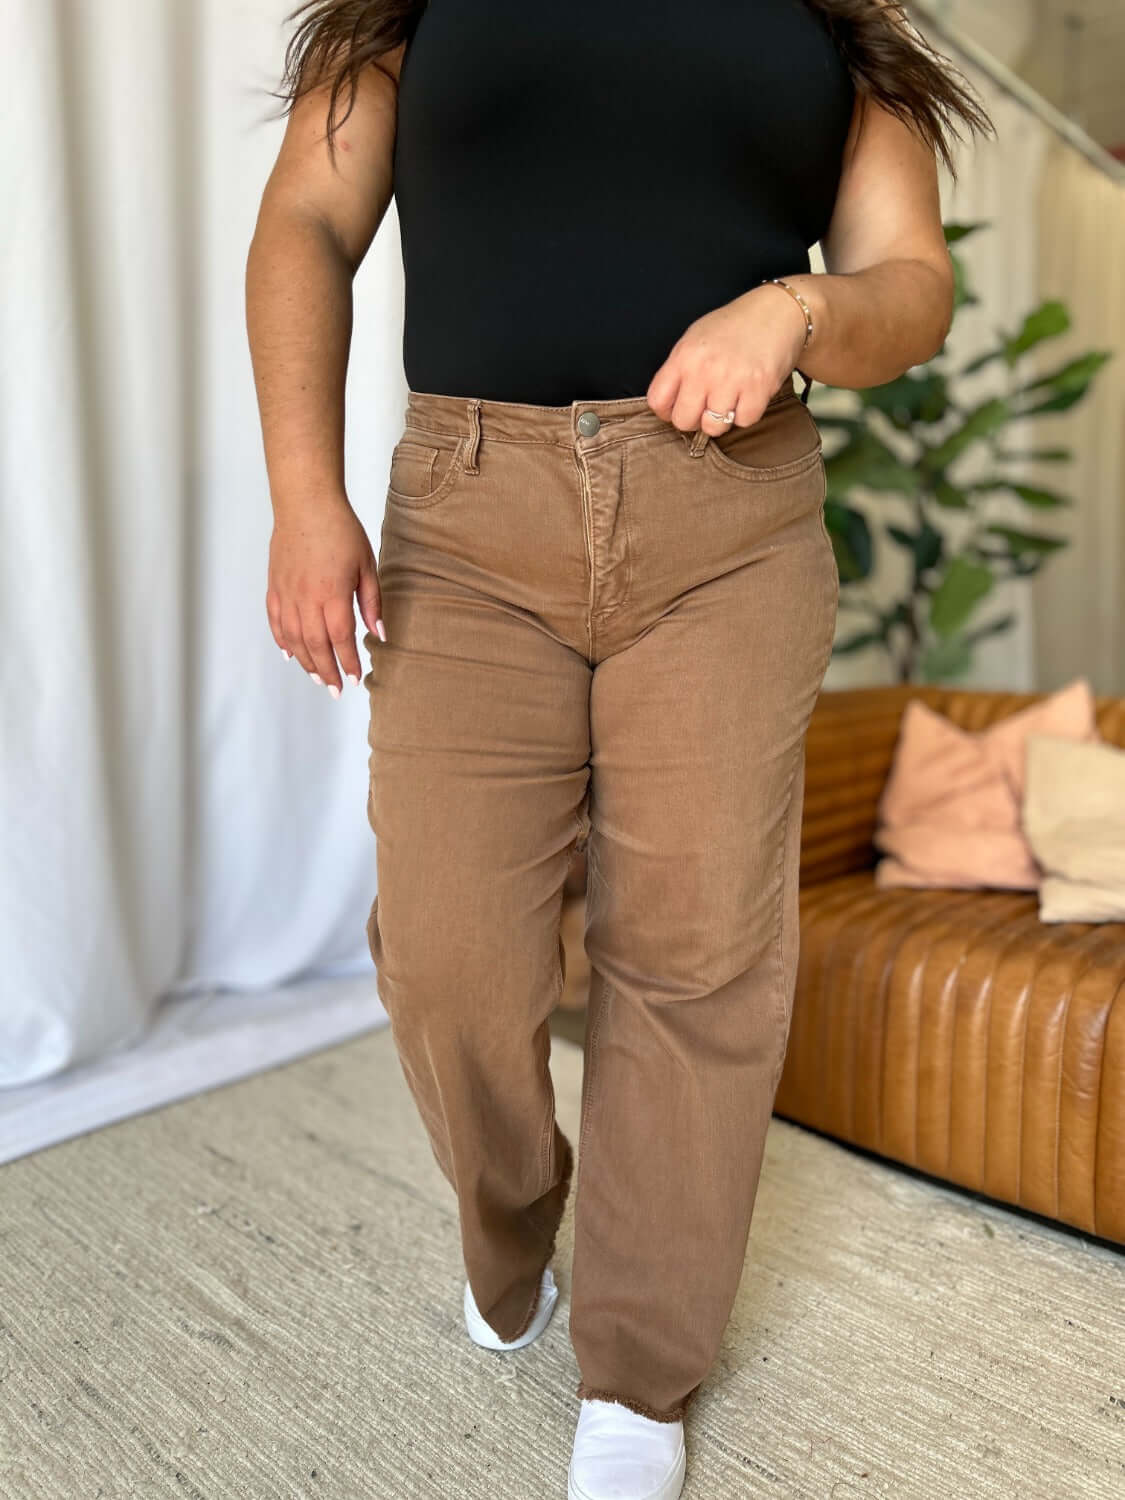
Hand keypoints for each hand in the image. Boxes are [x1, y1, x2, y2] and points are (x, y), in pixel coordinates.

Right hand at [267, 492, 383, 696]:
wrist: (306, 504)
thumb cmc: (340, 530)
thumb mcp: (366, 565)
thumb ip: (372, 603)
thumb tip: (379, 634)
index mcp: (331, 595)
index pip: (340, 640)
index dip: (348, 663)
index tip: (355, 679)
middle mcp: (305, 599)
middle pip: (315, 646)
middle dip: (327, 671)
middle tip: (336, 689)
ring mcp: (287, 594)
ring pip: (293, 639)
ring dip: (306, 662)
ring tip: (318, 678)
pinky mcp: (275, 586)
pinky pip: (275, 621)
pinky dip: (282, 640)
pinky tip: (290, 654)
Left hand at [646, 281, 809, 436]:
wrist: (777, 312)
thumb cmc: (734, 326)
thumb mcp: (695, 338)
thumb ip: (678, 370)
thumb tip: (669, 404)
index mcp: (685, 356)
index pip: (657, 401)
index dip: (666, 411)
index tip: (677, 408)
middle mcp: (705, 369)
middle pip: (683, 421)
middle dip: (694, 419)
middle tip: (706, 406)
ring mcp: (732, 379)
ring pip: (713, 428)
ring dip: (722, 419)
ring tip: (729, 399)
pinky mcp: (759, 389)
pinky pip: (744, 421)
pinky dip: (747, 413)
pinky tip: (748, 395)